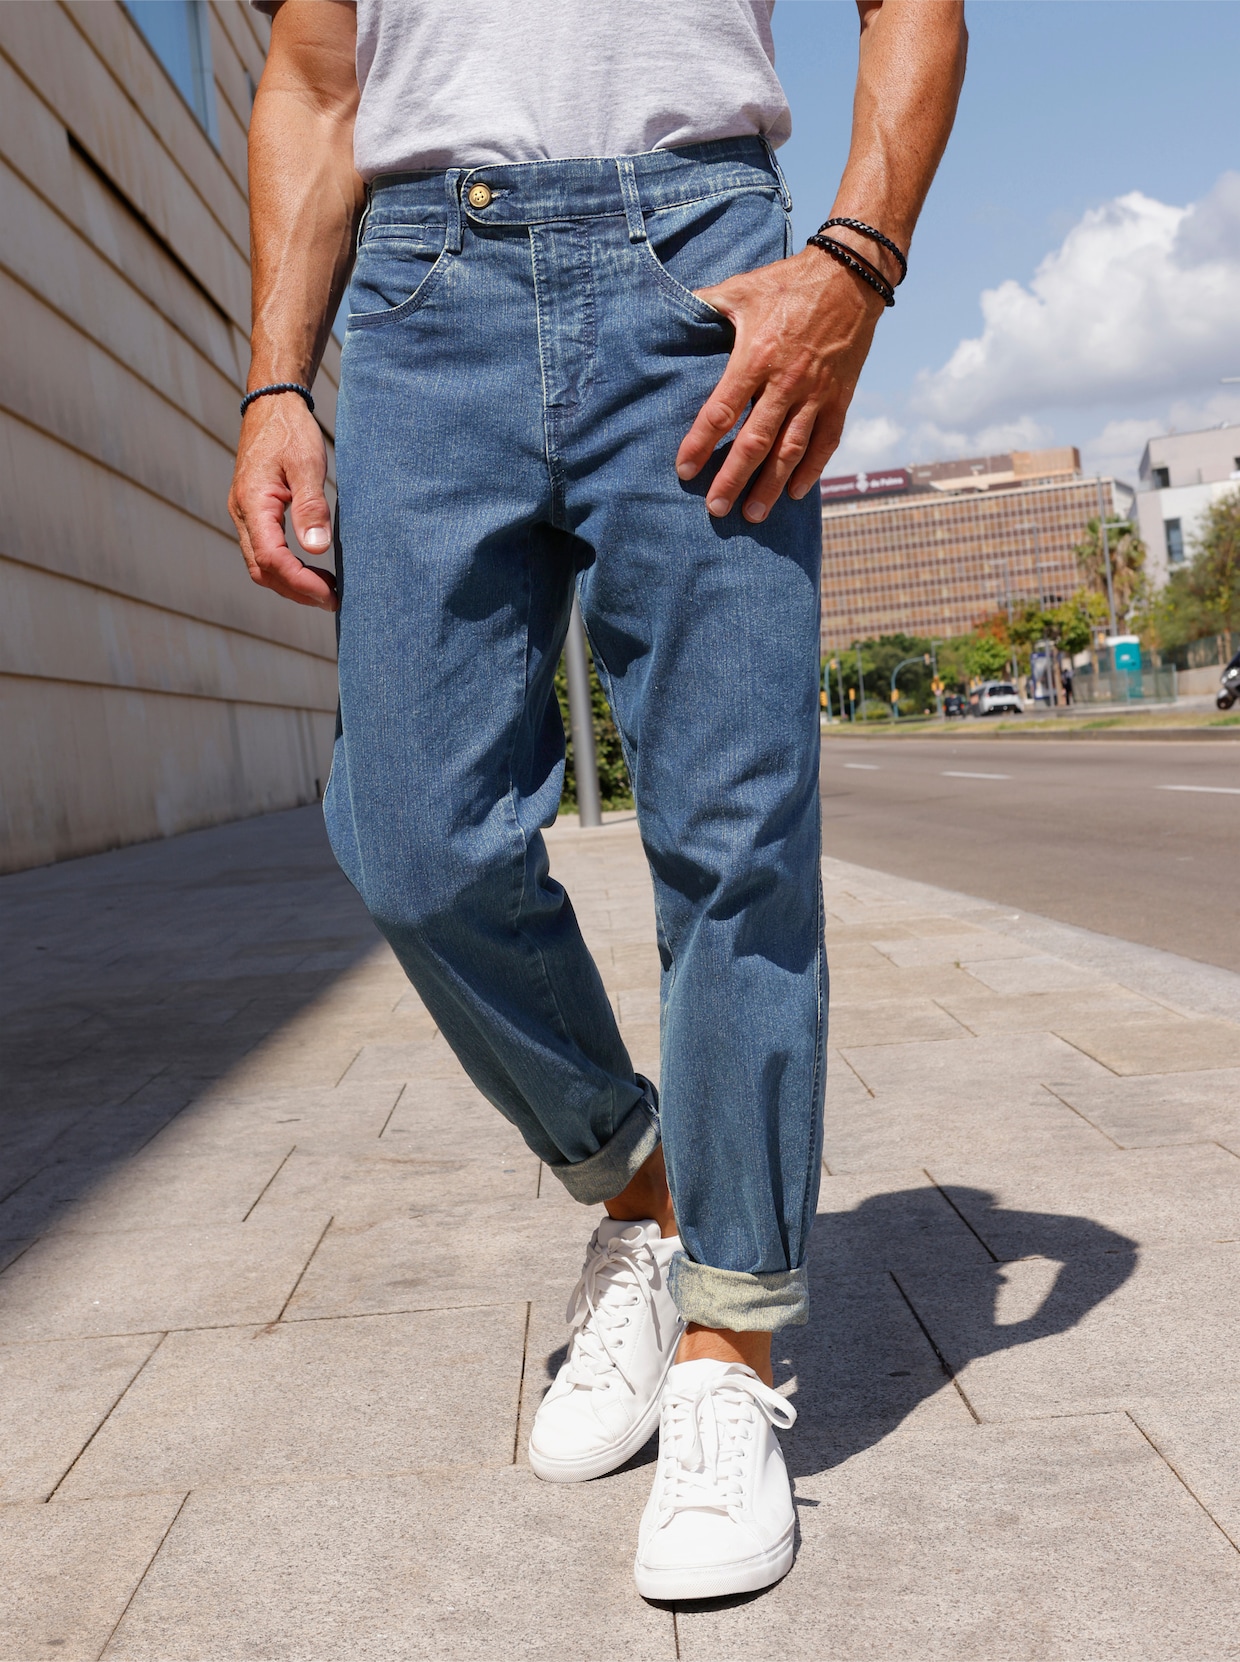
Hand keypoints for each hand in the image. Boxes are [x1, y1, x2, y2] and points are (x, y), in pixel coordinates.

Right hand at [227, 394, 337, 609]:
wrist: (271, 406)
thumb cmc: (290, 431)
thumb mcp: (307, 464)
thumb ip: (311, 507)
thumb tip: (317, 549)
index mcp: (253, 503)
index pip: (272, 559)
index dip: (301, 583)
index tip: (330, 594)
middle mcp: (242, 514)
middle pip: (263, 570)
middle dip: (296, 591)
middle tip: (333, 599)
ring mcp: (244, 515)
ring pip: (261, 565)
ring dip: (291, 583)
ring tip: (325, 589)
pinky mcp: (252, 513)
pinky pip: (264, 551)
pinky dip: (286, 568)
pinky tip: (312, 568)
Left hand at [676, 247, 886, 523]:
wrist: (851, 275)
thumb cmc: (788, 282)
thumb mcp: (741, 288)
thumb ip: (705, 306)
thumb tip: (668, 314)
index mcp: (756, 356)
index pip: (722, 410)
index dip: (701, 443)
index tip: (684, 469)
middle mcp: (786, 382)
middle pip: (755, 442)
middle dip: (733, 479)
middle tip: (716, 509)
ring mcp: (816, 394)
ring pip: (791, 451)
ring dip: (771, 486)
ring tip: (753, 514)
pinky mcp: (840, 398)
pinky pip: (826, 443)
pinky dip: (811, 470)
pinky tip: (795, 493)